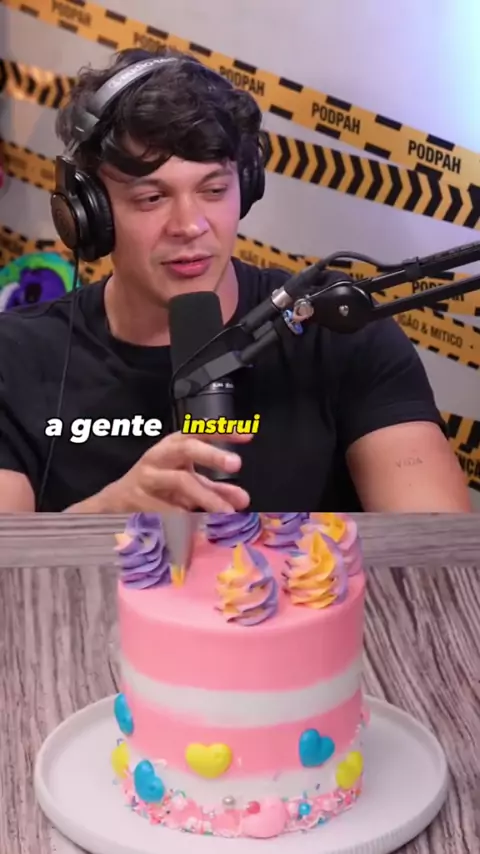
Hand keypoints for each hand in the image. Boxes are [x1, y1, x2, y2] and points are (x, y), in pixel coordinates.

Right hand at [107, 430, 252, 512]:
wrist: (115, 502)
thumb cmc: (158, 486)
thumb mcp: (186, 482)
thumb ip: (215, 489)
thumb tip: (243, 500)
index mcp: (173, 446)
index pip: (199, 431)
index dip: (222, 431)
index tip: (247, 435)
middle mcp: (160, 456)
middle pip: (186, 448)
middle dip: (212, 455)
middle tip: (236, 464)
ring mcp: (147, 477)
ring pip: (180, 480)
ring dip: (206, 496)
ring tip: (226, 512)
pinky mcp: (137, 498)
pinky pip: (165, 506)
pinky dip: (183, 516)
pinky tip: (196, 523)